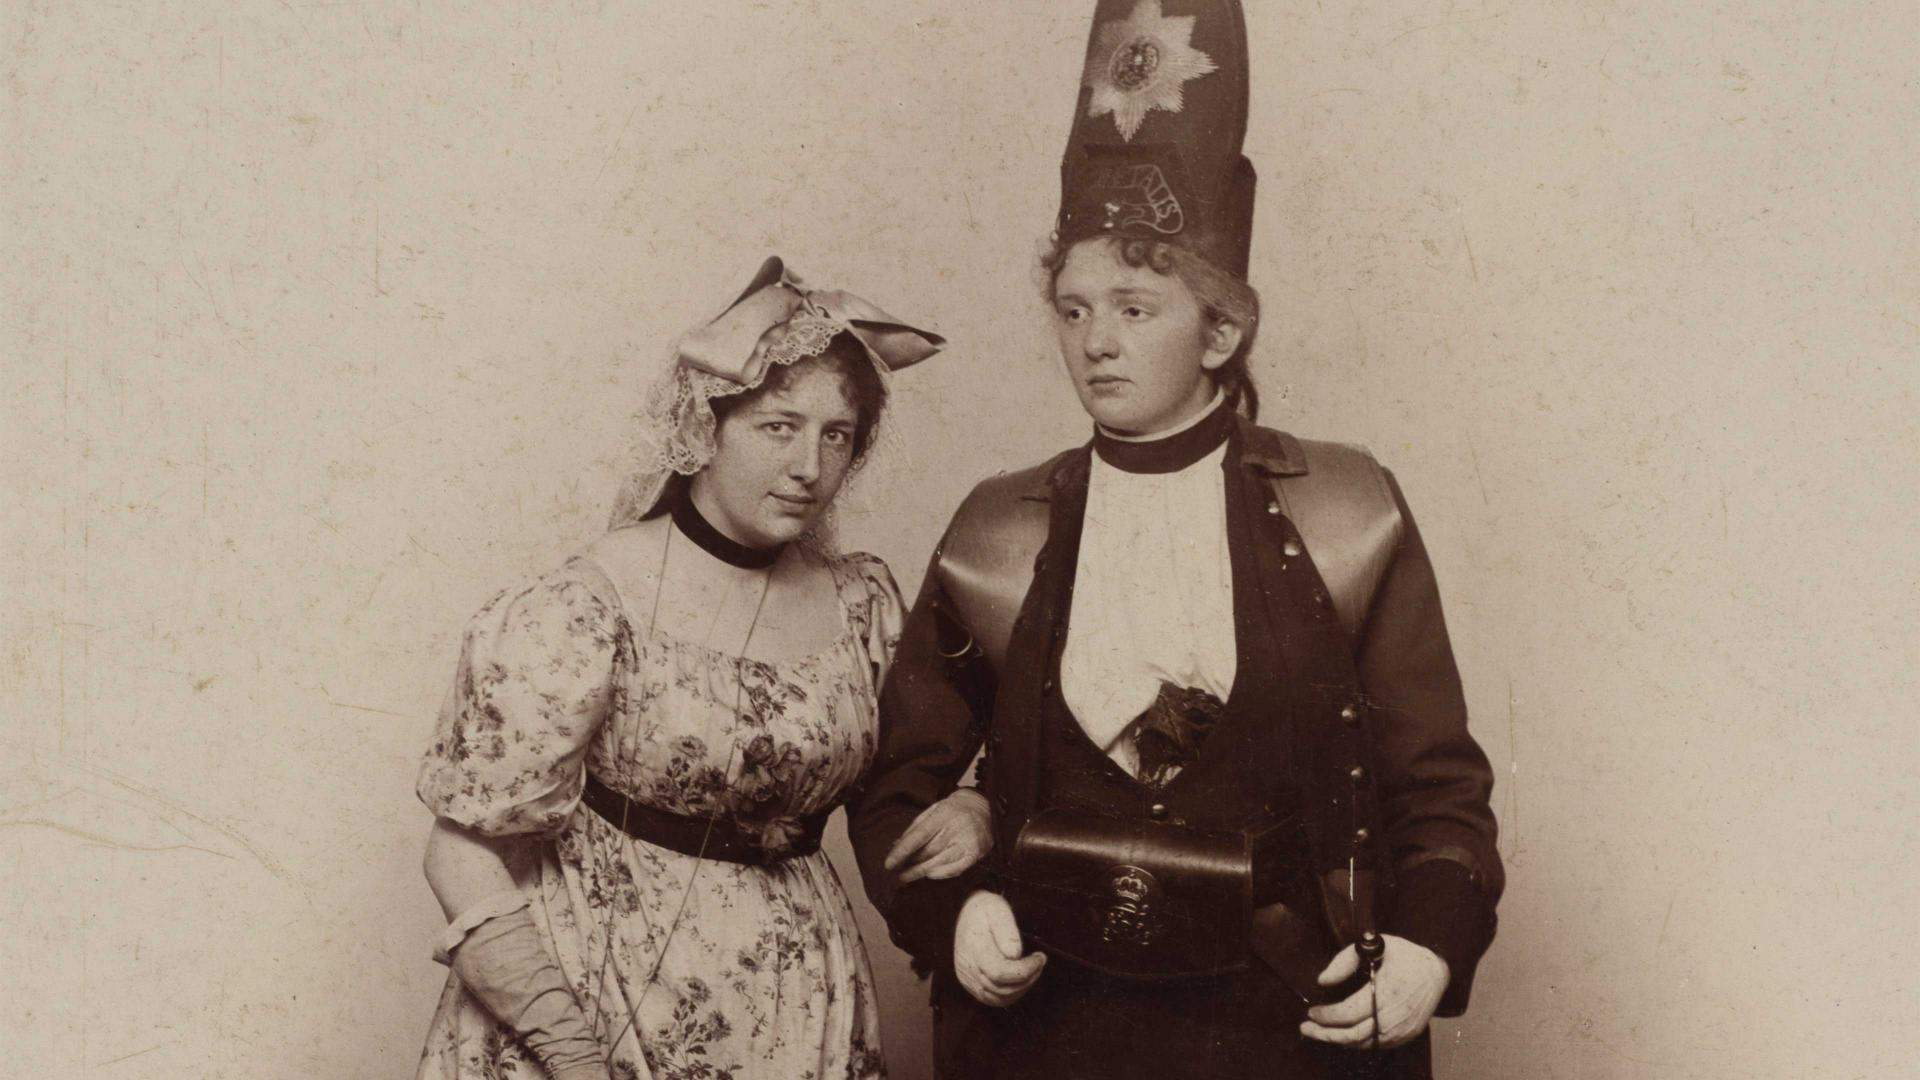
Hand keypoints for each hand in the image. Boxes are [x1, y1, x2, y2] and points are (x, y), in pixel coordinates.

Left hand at [883, 788, 992, 883]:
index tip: (889, 864)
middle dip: (909, 864)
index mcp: (942, 814)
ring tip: (906, 877)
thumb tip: (896, 845)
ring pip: (939, 862)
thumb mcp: (932, 811)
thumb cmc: (953, 811)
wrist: (984, 808)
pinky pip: (956, 869)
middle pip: (927, 851)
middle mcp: (955, 827)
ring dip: (920, 872)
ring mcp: (967, 841)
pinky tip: (929, 876)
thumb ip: (915, 827)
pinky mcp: (976, 853)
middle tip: (897, 872)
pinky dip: (941, 874)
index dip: (902, 851)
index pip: (918, 836)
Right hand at [953, 890, 1046, 1006]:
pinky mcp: (969, 983)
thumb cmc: (985, 909)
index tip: (1040, 957)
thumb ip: (1006, 930)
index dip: (1025, 970)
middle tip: (1040, 962)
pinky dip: (1009, 995)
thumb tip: (1015, 954)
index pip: (1001, 973)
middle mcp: (968, 969)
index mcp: (975, 950)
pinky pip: (991, 999)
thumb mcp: (997, 909)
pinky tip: (1021, 981)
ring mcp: (967, 979)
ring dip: (1021, 989)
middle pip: (1001, 989)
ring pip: (998, 998)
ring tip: (1033, 971)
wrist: (965, 913)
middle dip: (1027, 979)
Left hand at [1300, 934, 1448, 1048]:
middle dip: (1325, 1034)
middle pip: (1352, 1035)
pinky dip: (1356, 1043)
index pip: (1348, 1013)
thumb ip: (1345, 961)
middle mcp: (1394, 1017)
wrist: (1437, 973)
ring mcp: (1401, 1030)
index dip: (1327, 1016)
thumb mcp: (1376, 945)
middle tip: (1306, 1028)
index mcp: (1386, 994)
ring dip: (1338, 1041)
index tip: (1311, 1011)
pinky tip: (1342, 1036)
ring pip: (1362, 1045)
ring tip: (1319, 1033)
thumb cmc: (1405, 956)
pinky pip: (1375, 1046)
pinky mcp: (1405, 1036)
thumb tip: (1322, 980)